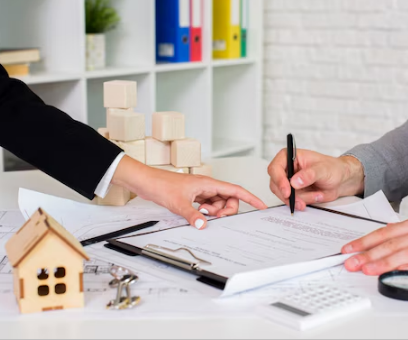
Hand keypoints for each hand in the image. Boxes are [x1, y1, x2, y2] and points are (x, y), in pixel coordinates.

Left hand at [112, 156, 266, 228]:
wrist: (146, 181)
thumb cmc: (161, 185)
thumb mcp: (178, 203)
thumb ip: (193, 216)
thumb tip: (204, 225)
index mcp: (208, 183)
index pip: (235, 190)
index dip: (250, 197)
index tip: (260, 205)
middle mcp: (207, 186)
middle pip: (228, 199)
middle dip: (226, 210)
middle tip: (214, 217)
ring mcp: (201, 191)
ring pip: (218, 204)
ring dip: (214, 212)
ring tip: (200, 214)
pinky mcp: (194, 196)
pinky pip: (207, 206)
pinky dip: (205, 212)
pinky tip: (196, 214)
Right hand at [267, 149, 363, 209]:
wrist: (340, 180)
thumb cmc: (332, 168)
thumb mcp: (323, 169)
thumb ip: (309, 175)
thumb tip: (294, 182)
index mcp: (290, 156)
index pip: (275, 168)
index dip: (278, 180)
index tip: (287, 191)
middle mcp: (286, 169)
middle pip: (275, 184)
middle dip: (288, 195)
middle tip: (300, 202)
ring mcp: (288, 182)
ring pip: (283, 195)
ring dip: (298, 199)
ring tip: (316, 196)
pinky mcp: (293, 192)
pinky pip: (291, 201)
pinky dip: (302, 202)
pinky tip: (315, 197)